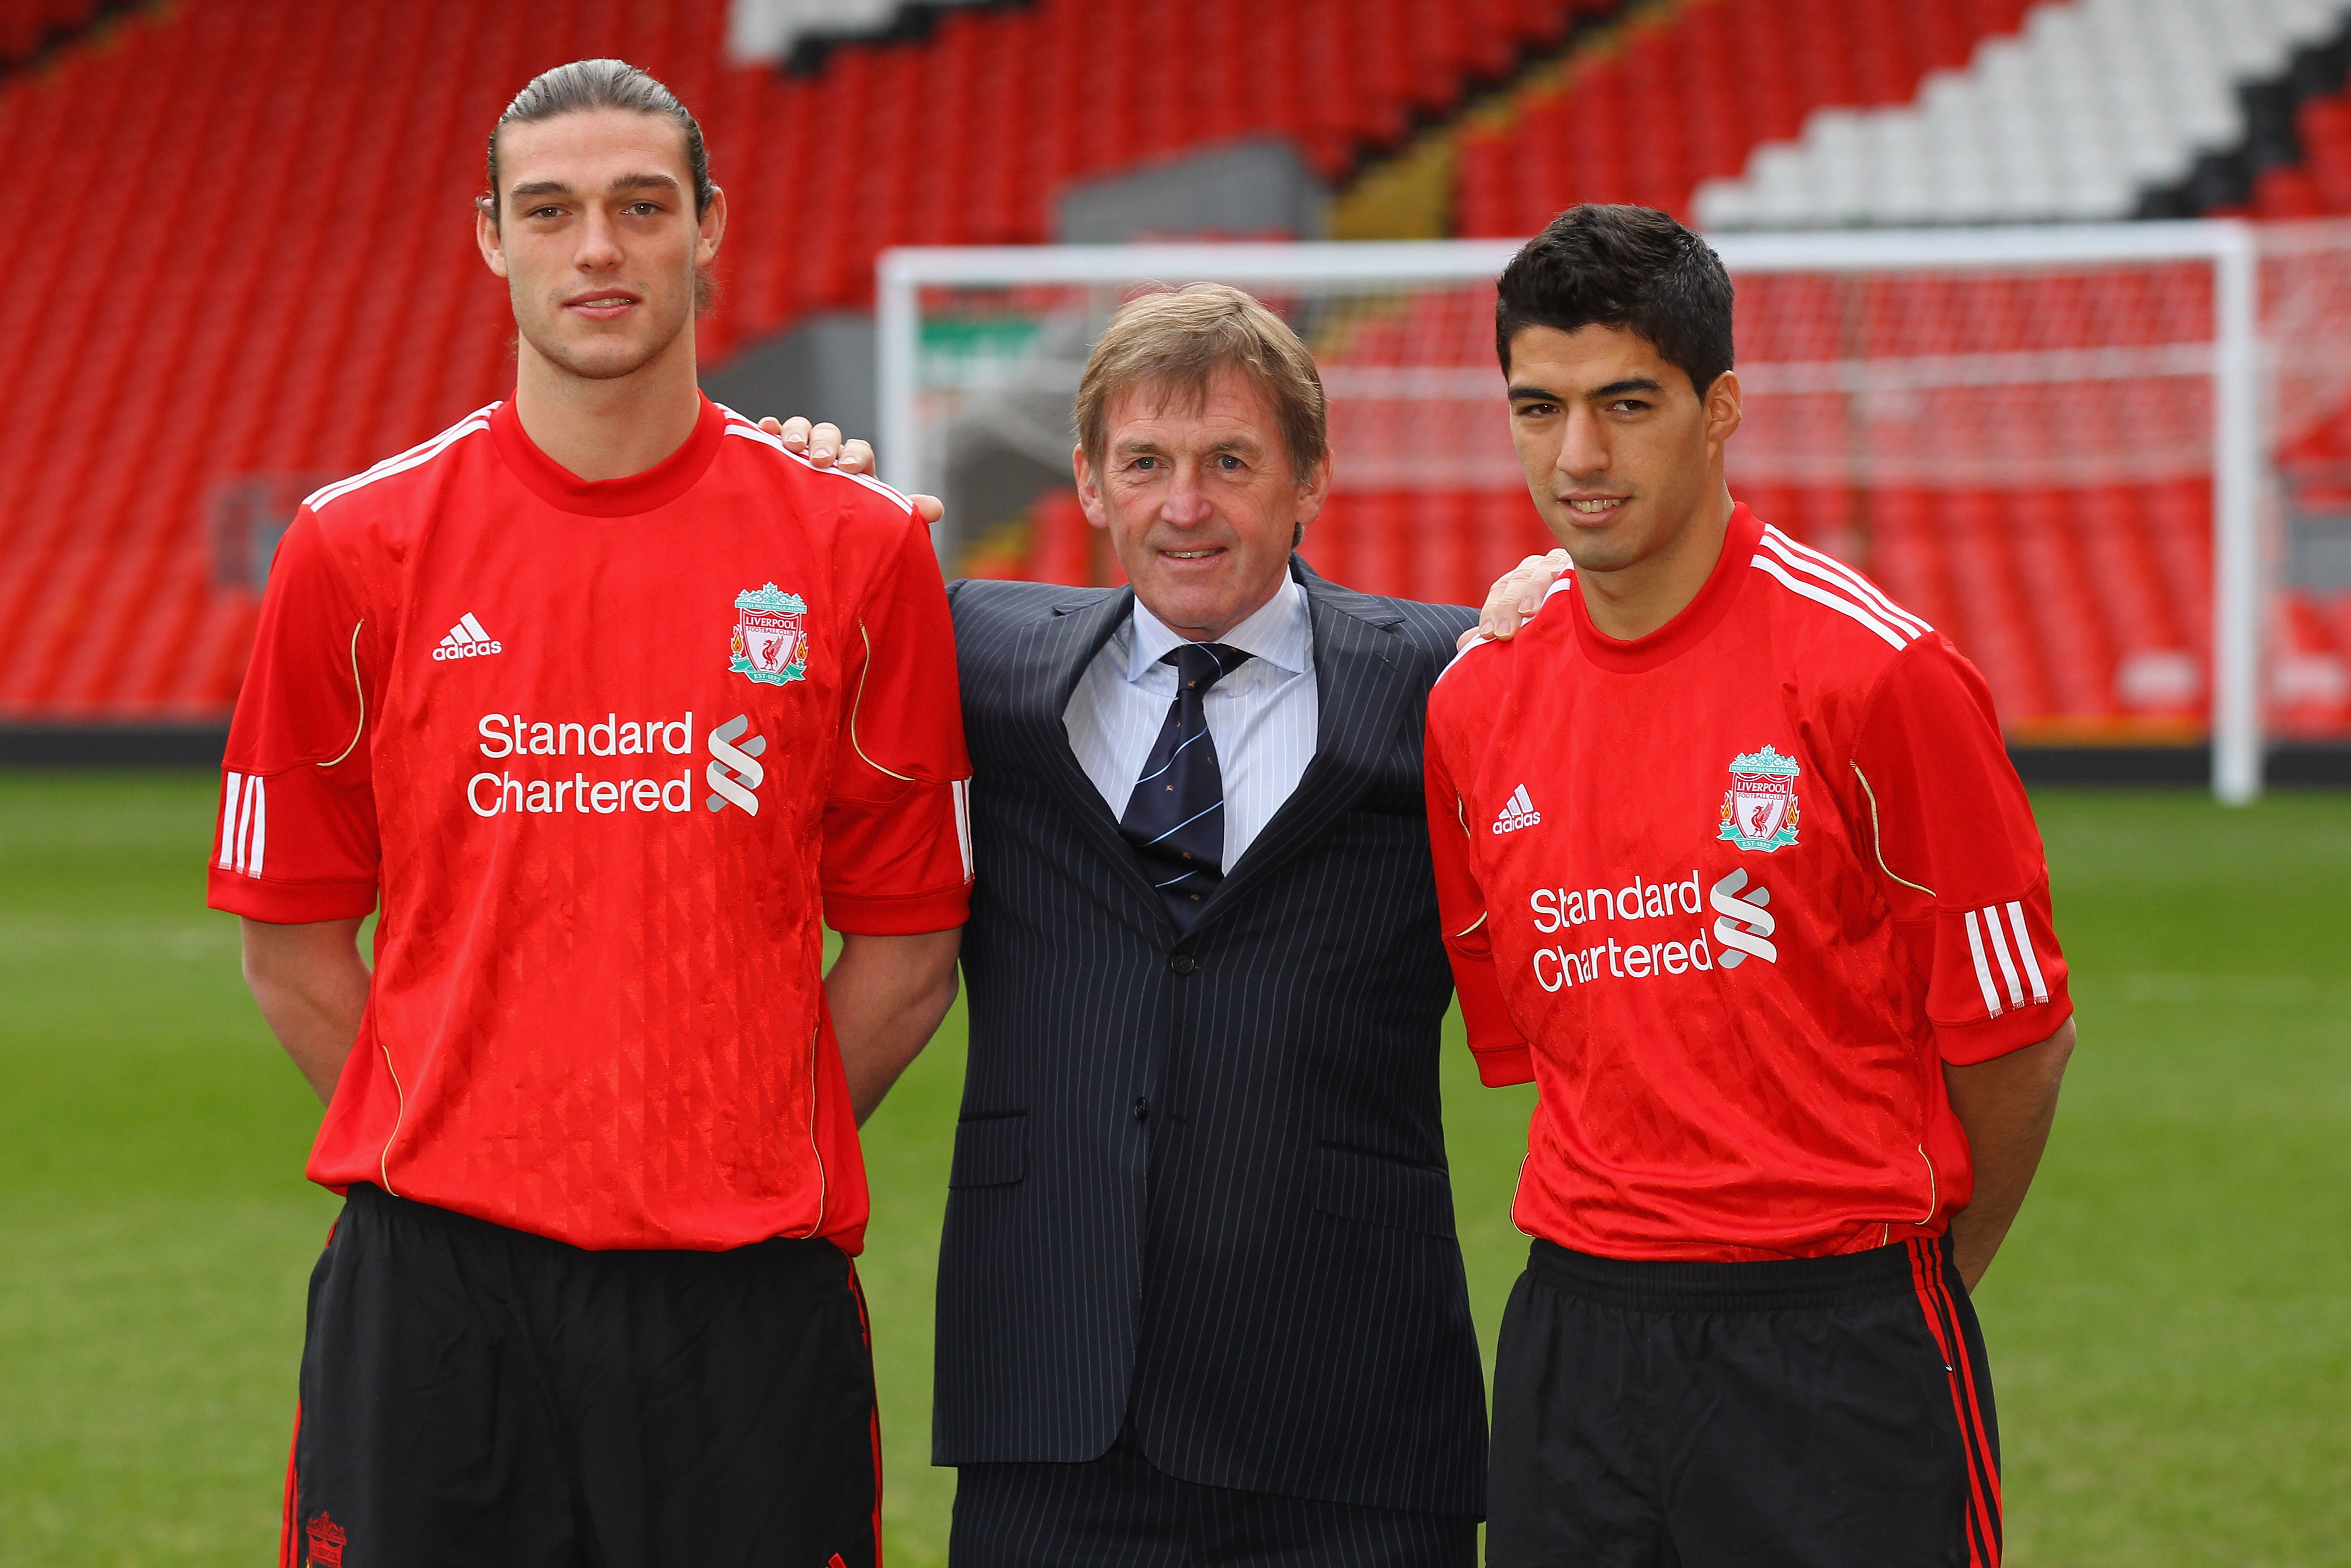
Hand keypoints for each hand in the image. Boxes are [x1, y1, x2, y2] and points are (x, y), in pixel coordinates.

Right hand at [758, 417, 944, 525]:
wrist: (815, 547)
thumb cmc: (848, 531)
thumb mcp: (875, 524)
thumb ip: (904, 514)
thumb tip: (936, 508)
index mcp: (855, 470)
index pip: (860, 451)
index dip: (856, 455)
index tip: (850, 469)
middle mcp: (827, 457)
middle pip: (829, 435)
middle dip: (825, 443)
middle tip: (820, 461)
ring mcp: (799, 456)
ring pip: (801, 431)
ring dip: (796, 433)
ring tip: (790, 446)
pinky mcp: (773, 460)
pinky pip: (770, 439)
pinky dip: (768, 430)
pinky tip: (764, 428)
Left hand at [1454, 549, 1573, 650]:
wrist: (1594, 607)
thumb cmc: (1550, 623)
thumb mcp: (1522, 627)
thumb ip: (1495, 632)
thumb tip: (1464, 642)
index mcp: (1518, 581)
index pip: (1500, 590)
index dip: (1493, 611)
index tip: (1489, 634)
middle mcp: (1537, 568)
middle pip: (1517, 581)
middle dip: (1508, 606)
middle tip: (1505, 633)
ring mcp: (1560, 564)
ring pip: (1542, 572)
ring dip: (1534, 590)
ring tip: (1530, 612)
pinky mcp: (1582, 566)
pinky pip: (1573, 567)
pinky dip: (1566, 573)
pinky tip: (1565, 583)